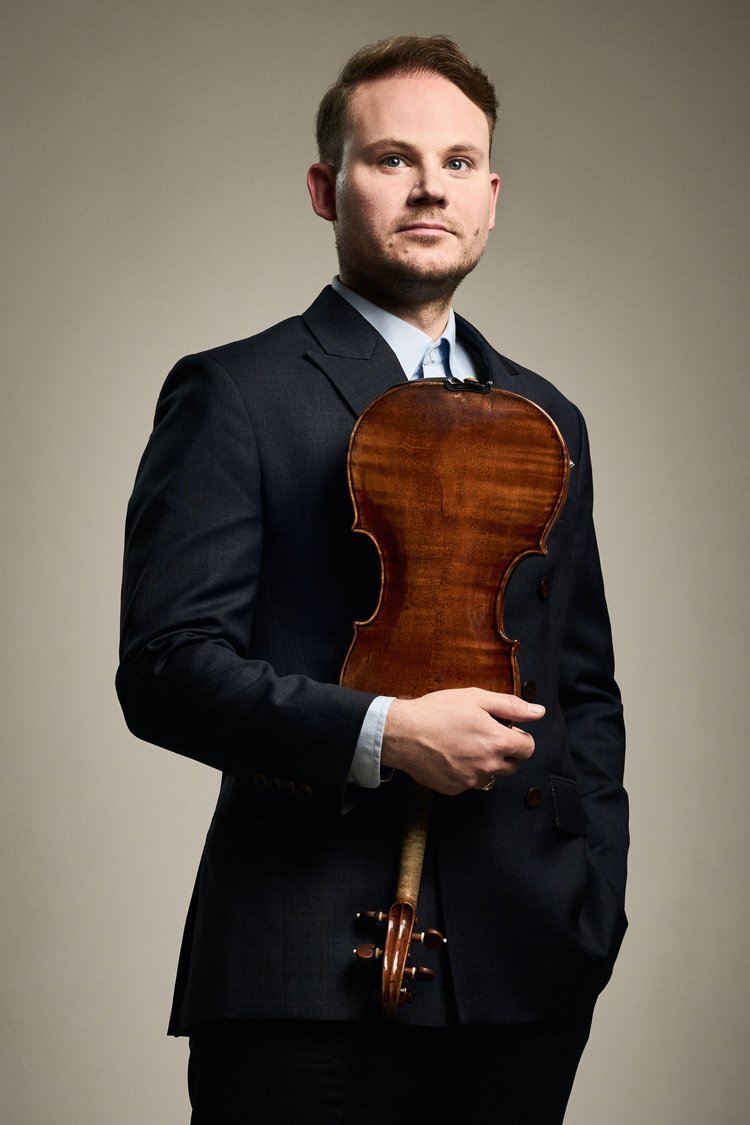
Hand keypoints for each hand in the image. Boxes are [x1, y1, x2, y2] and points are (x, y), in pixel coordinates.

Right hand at [381, 687, 543, 795]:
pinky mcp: (455, 789)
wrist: (401, 733)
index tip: (506, 729)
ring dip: (485, 762)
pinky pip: (470, 781)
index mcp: (497, 742)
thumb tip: (538, 712)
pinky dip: (465, 770)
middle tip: (484, 735)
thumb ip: (511, 706)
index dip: (520, 736)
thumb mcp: (476, 698)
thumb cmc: (437, 711)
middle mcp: (488, 766)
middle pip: (513, 765)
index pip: (528, 748)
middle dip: (506, 751)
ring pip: (491, 774)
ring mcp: (471, 780)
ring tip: (464, 744)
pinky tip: (451, 754)